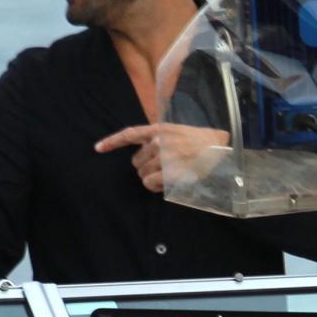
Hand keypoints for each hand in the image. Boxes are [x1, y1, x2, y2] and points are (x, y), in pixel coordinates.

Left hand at [95, 124, 229, 192]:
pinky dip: (156, 186)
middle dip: (146, 167)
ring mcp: (162, 158)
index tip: (97, 148)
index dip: (111, 142)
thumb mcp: (177, 131)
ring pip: (142, 174)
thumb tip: (145, 152)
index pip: (129, 134)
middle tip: (165, 167)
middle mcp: (157, 142)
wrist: (219, 148)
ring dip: (153, 177)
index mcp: (158, 130)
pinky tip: (167, 182)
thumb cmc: (201, 141)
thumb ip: (159, 137)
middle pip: (136, 162)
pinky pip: (150, 183)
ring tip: (170, 173)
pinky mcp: (168, 172)